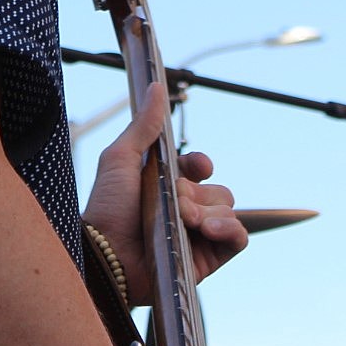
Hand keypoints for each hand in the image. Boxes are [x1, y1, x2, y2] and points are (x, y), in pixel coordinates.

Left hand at [82, 83, 248, 304]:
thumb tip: (156, 86)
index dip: (201, 165)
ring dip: (207, 212)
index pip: (201, 170)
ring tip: (182, 220)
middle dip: (198, 193)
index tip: (197, 166)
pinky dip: (229, 229)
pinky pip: (238, 238)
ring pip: (227, 210)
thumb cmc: (107, 208)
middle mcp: (186, 210)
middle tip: (175, 202)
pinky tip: (206, 229)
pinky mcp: (207, 260)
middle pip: (218, 190)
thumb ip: (144, 125)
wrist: (106, 255)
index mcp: (168, 187)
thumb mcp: (120, 157)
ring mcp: (198, 236)